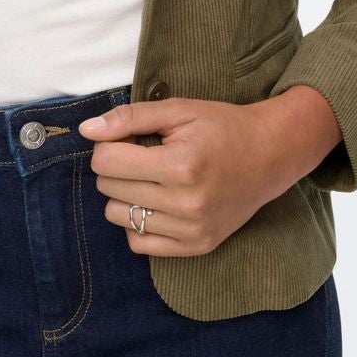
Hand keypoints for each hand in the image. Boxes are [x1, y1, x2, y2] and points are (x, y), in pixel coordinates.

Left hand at [77, 87, 342, 255]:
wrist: (270, 155)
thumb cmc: (222, 127)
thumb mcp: (178, 110)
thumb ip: (129, 118)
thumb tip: (86, 131)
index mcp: (180, 165)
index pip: (106, 162)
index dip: (108, 145)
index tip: (128, 138)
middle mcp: (185, 203)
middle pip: (109, 188)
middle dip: (117, 167)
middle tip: (144, 155)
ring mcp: (192, 230)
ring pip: (119, 217)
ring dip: (125, 195)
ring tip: (151, 178)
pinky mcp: (197, 246)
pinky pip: (139, 243)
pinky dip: (138, 222)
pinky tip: (157, 202)